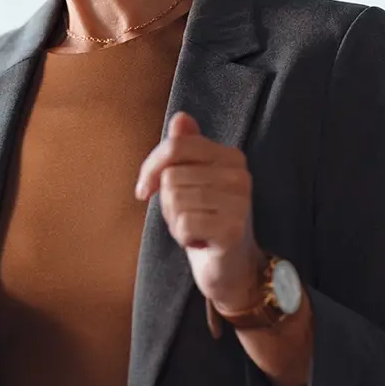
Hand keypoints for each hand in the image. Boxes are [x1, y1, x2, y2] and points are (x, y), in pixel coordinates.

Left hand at [135, 110, 265, 309]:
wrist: (233, 268)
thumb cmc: (207, 221)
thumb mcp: (193, 181)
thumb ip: (186, 149)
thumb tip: (180, 117)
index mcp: (230, 156)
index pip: (175, 146)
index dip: (151, 167)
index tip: (144, 190)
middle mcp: (239, 175)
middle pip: (171, 176)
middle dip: (167, 203)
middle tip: (187, 218)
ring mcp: (240, 202)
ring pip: (175, 200)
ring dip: (175, 222)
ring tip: (194, 230)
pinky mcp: (233, 230)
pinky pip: (184, 224)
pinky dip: (182, 238)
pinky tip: (199, 243)